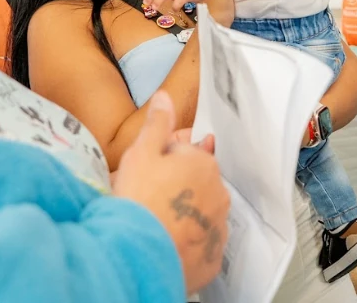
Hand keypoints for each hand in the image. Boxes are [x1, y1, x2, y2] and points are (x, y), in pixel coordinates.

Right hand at [112, 92, 229, 293]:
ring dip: (184, 216)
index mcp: (204, 164)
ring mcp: (218, 228)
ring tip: (155, 225)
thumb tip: (165, 96)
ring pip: (200, 215)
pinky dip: (187, 245)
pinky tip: (165, 246)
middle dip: (177, 188)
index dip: (162, 162)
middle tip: (146, 200)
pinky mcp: (213, 260)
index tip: (144, 175)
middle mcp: (219, 194)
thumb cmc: (139, 199)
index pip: (185, 155)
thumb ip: (157, 124)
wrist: (138, 255)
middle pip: (196, 184)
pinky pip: (201, 246)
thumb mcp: (141, 153)